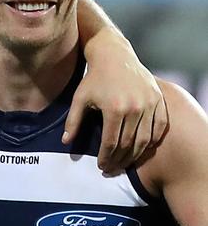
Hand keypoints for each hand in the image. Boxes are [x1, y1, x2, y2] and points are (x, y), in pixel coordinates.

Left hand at [64, 34, 167, 172]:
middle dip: (119, 160)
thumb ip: (73, 121)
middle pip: (129, 144)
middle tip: (112, 169)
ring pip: (145, 139)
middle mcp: (135, 107)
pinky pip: (159, 127)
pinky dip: (152, 141)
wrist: (115, 56)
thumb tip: (65, 142)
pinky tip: (142, 149)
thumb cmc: (94, 78)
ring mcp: (150, 104)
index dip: (106, 158)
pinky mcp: (159, 100)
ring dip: (135, 155)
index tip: (102, 167)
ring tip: (125, 162)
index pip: (111, 143)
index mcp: (114, 109)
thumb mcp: (79, 98)